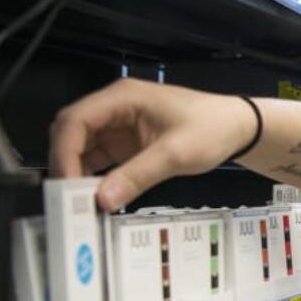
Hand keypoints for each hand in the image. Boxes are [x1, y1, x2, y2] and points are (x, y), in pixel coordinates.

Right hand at [49, 78, 256, 210]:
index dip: (64, 152)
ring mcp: (118, 126)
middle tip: (68, 197)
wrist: (236, 128)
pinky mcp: (125, 144)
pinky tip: (96, 197)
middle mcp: (114, 108)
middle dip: (65, 163)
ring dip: (77, 173)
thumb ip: (138, 176)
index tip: (67, 183)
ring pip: (81, 148)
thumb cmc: (212, 127)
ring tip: (79, 203)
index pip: (75, 120)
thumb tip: (103, 199)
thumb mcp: (176, 154)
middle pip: (71, 133)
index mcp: (122, 97)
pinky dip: (92, 178)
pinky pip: (98, 159)